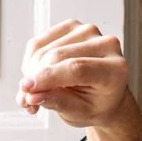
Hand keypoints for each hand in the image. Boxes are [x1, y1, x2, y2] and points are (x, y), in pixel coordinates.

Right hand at [17, 18, 141, 140]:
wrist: (103, 94)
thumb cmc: (95, 104)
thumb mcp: (80, 113)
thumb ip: (57, 102)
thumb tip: (32, 95)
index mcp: (115, 69)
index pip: (77, 68)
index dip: (48, 78)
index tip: (26, 89)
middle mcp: (106, 44)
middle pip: (57, 56)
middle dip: (36, 78)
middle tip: (28, 101)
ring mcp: (88, 31)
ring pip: (45, 49)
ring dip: (32, 72)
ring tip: (37, 92)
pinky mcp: (72, 27)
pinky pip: (39, 42)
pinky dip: (32, 61)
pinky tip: (38, 76)